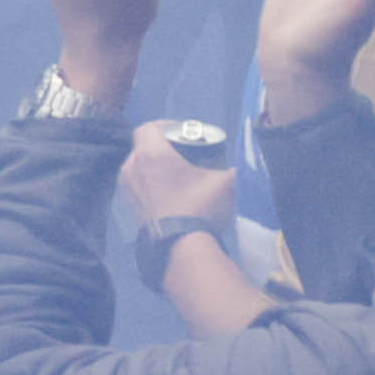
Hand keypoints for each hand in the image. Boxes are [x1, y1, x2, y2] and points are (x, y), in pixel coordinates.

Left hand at [119, 122, 240, 231]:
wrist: (180, 248)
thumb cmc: (199, 208)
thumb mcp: (224, 183)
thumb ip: (234, 168)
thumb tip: (247, 163)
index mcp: (151, 154)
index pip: (149, 127)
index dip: (165, 125)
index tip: (182, 133)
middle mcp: (133, 167)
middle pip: (143, 146)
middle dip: (161, 146)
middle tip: (182, 153)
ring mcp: (127, 188)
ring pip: (138, 166)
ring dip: (153, 166)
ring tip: (175, 174)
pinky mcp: (128, 207)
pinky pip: (137, 185)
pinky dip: (149, 183)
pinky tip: (168, 194)